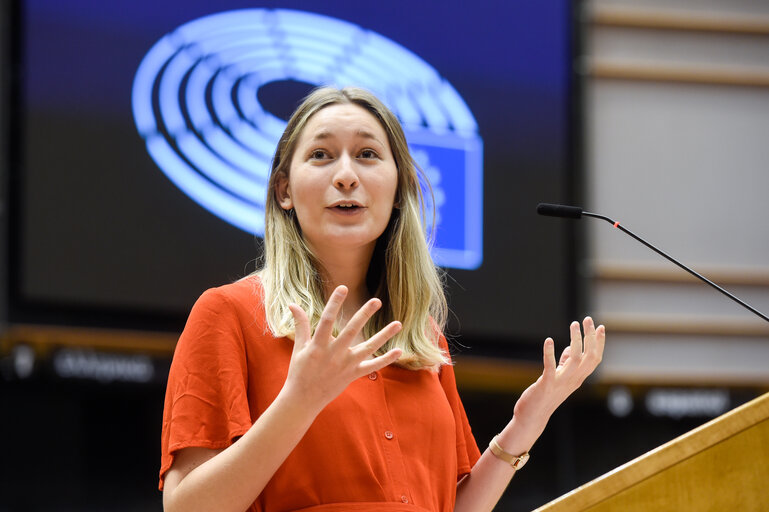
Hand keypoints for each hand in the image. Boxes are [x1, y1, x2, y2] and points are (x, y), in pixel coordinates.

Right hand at [282, 285, 402, 411]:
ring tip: (398, 323)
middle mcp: (333, 354)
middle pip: (351, 331)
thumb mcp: (299, 347)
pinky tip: (398, 350)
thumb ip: (300, 325)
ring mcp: (345, 365)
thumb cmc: (300, 370)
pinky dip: (386, 359)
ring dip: (383, 336)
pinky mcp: (353, 375)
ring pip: (368, 348)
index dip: (334, 303)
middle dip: (364, 315)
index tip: (343, 288)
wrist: (303, 399)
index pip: (327, 320)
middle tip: (377, 301)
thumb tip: (293, 304)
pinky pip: (372, 367)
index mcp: (318, 345)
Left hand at [508, 317, 604, 449]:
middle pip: (589, 357)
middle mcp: (573, 380)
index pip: (595, 359)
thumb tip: (570, 348)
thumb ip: (565, 364)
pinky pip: (551, 366)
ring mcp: (561, 383)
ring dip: (576, 340)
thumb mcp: (559, 378)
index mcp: (578, 378)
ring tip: (573, 324)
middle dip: (590, 336)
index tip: (600, 326)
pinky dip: (550, 353)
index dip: (599, 343)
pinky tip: (549, 340)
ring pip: (575, 359)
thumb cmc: (545, 396)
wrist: (532, 416)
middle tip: (587, 319)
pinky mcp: (546, 384)